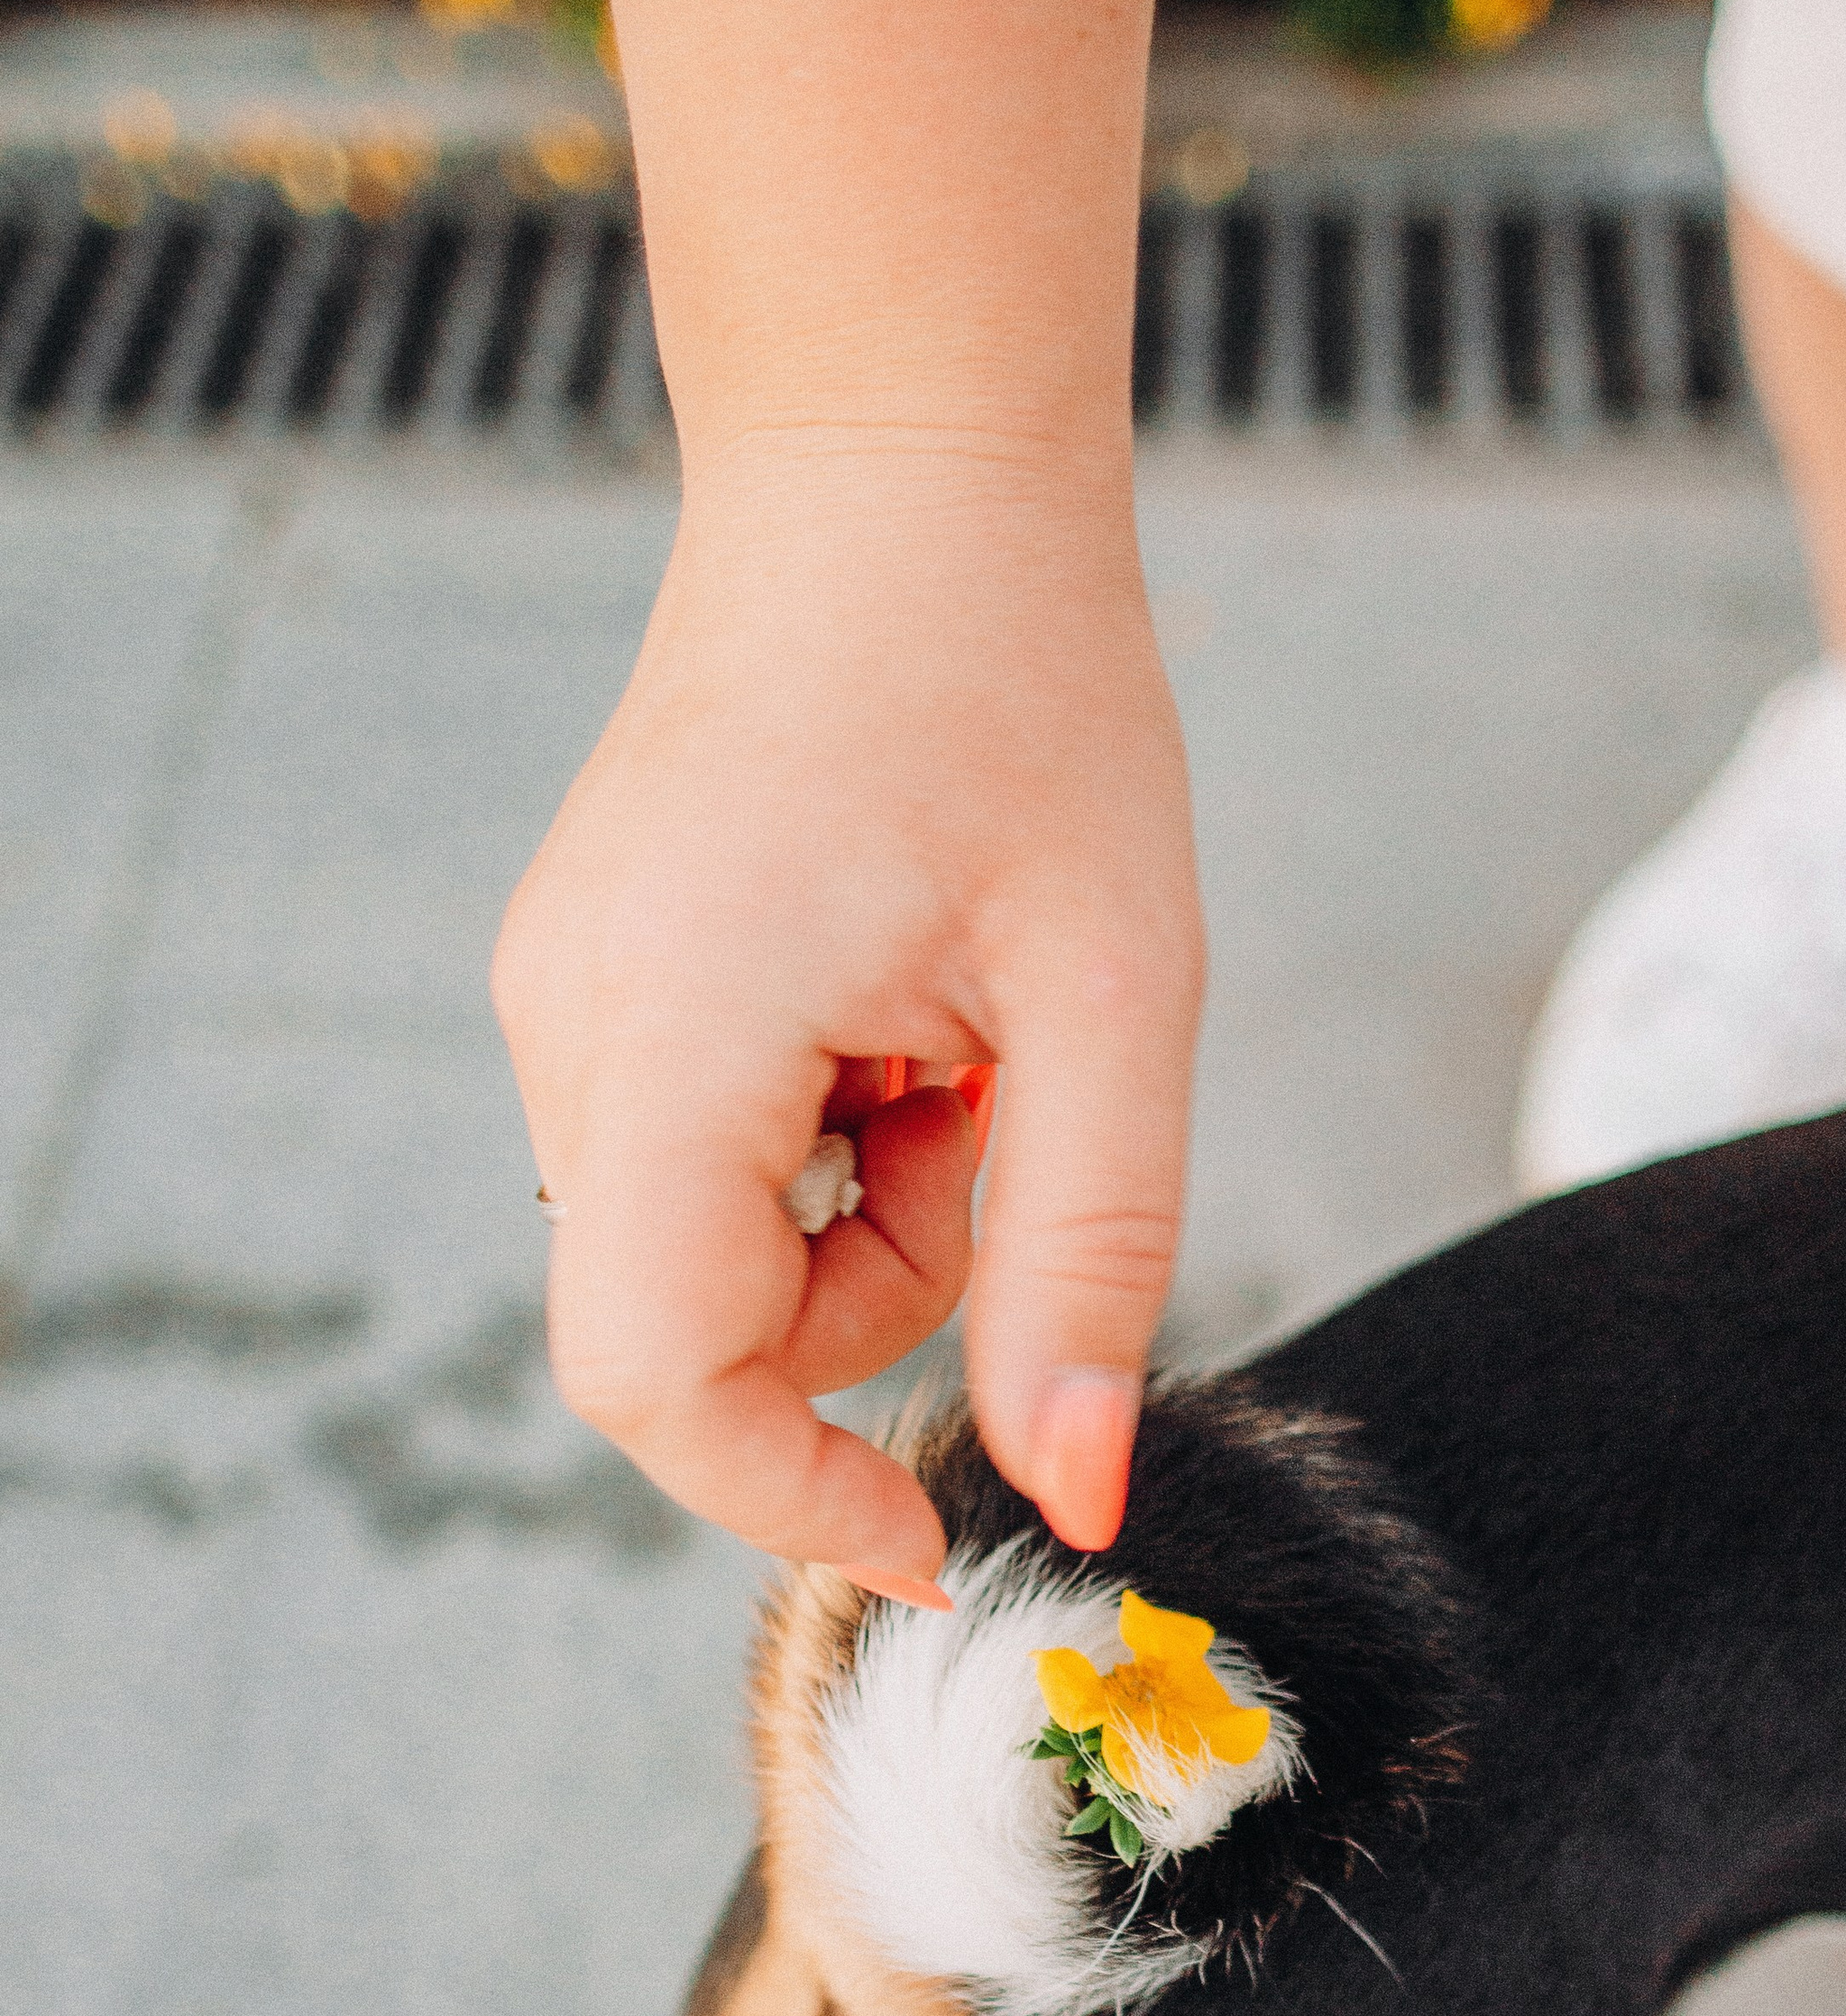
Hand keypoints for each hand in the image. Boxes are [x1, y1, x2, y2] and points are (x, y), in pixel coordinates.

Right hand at [493, 442, 1203, 1588]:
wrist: (900, 481)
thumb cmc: (1025, 694)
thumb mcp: (1115, 997)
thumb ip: (1087, 1259)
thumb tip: (1075, 1491)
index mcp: (675, 1023)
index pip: (655, 1373)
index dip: (788, 1494)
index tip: (934, 1534)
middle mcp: (569, 1029)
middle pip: (687, 1335)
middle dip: (865, 1316)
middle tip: (991, 1136)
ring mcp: (559, 1008)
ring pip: (702, 1262)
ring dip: (859, 1228)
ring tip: (955, 1046)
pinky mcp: (588, 992)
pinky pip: (698, 1174)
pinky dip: (819, 1158)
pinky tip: (891, 1017)